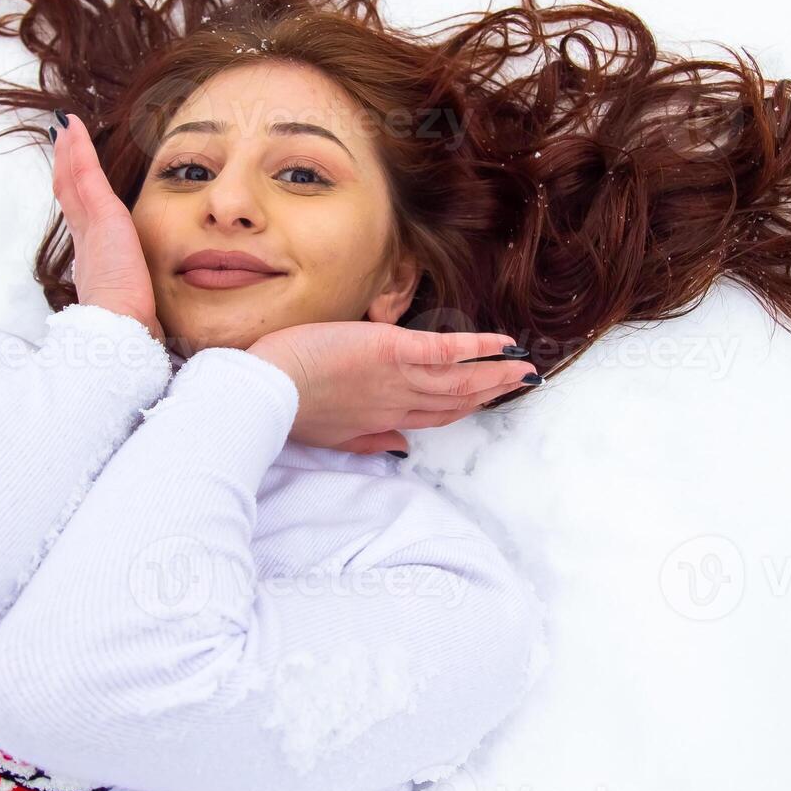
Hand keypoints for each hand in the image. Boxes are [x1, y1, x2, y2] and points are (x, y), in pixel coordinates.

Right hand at [51, 112, 163, 341]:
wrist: (118, 327)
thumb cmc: (129, 323)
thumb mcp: (132, 303)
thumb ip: (133, 296)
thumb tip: (144, 313)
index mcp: (95, 258)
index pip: (82, 216)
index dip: (74, 193)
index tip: (70, 174)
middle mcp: (87, 239)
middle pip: (71, 193)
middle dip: (65, 166)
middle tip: (61, 140)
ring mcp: (90, 226)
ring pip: (74, 180)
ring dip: (69, 151)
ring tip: (65, 128)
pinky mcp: (102, 216)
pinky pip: (86, 175)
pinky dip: (78, 150)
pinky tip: (73, 129)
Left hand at [247, 321, 536, 454]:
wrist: (268, 389)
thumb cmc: (289, 407)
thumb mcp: (331, 434)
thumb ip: (369, 440)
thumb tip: (402, 447)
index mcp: (383, 418)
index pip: (433, 415)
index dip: (464, 407)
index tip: (486, 399)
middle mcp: (398, 401)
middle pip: (454, 398)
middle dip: (490, 389)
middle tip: (523, 378)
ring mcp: (398, 377)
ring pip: (457, 378)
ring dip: (493, 371)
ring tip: (522, 363)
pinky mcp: (391, 350)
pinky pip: (443, 351)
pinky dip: (474, 347)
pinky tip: (500, 342)